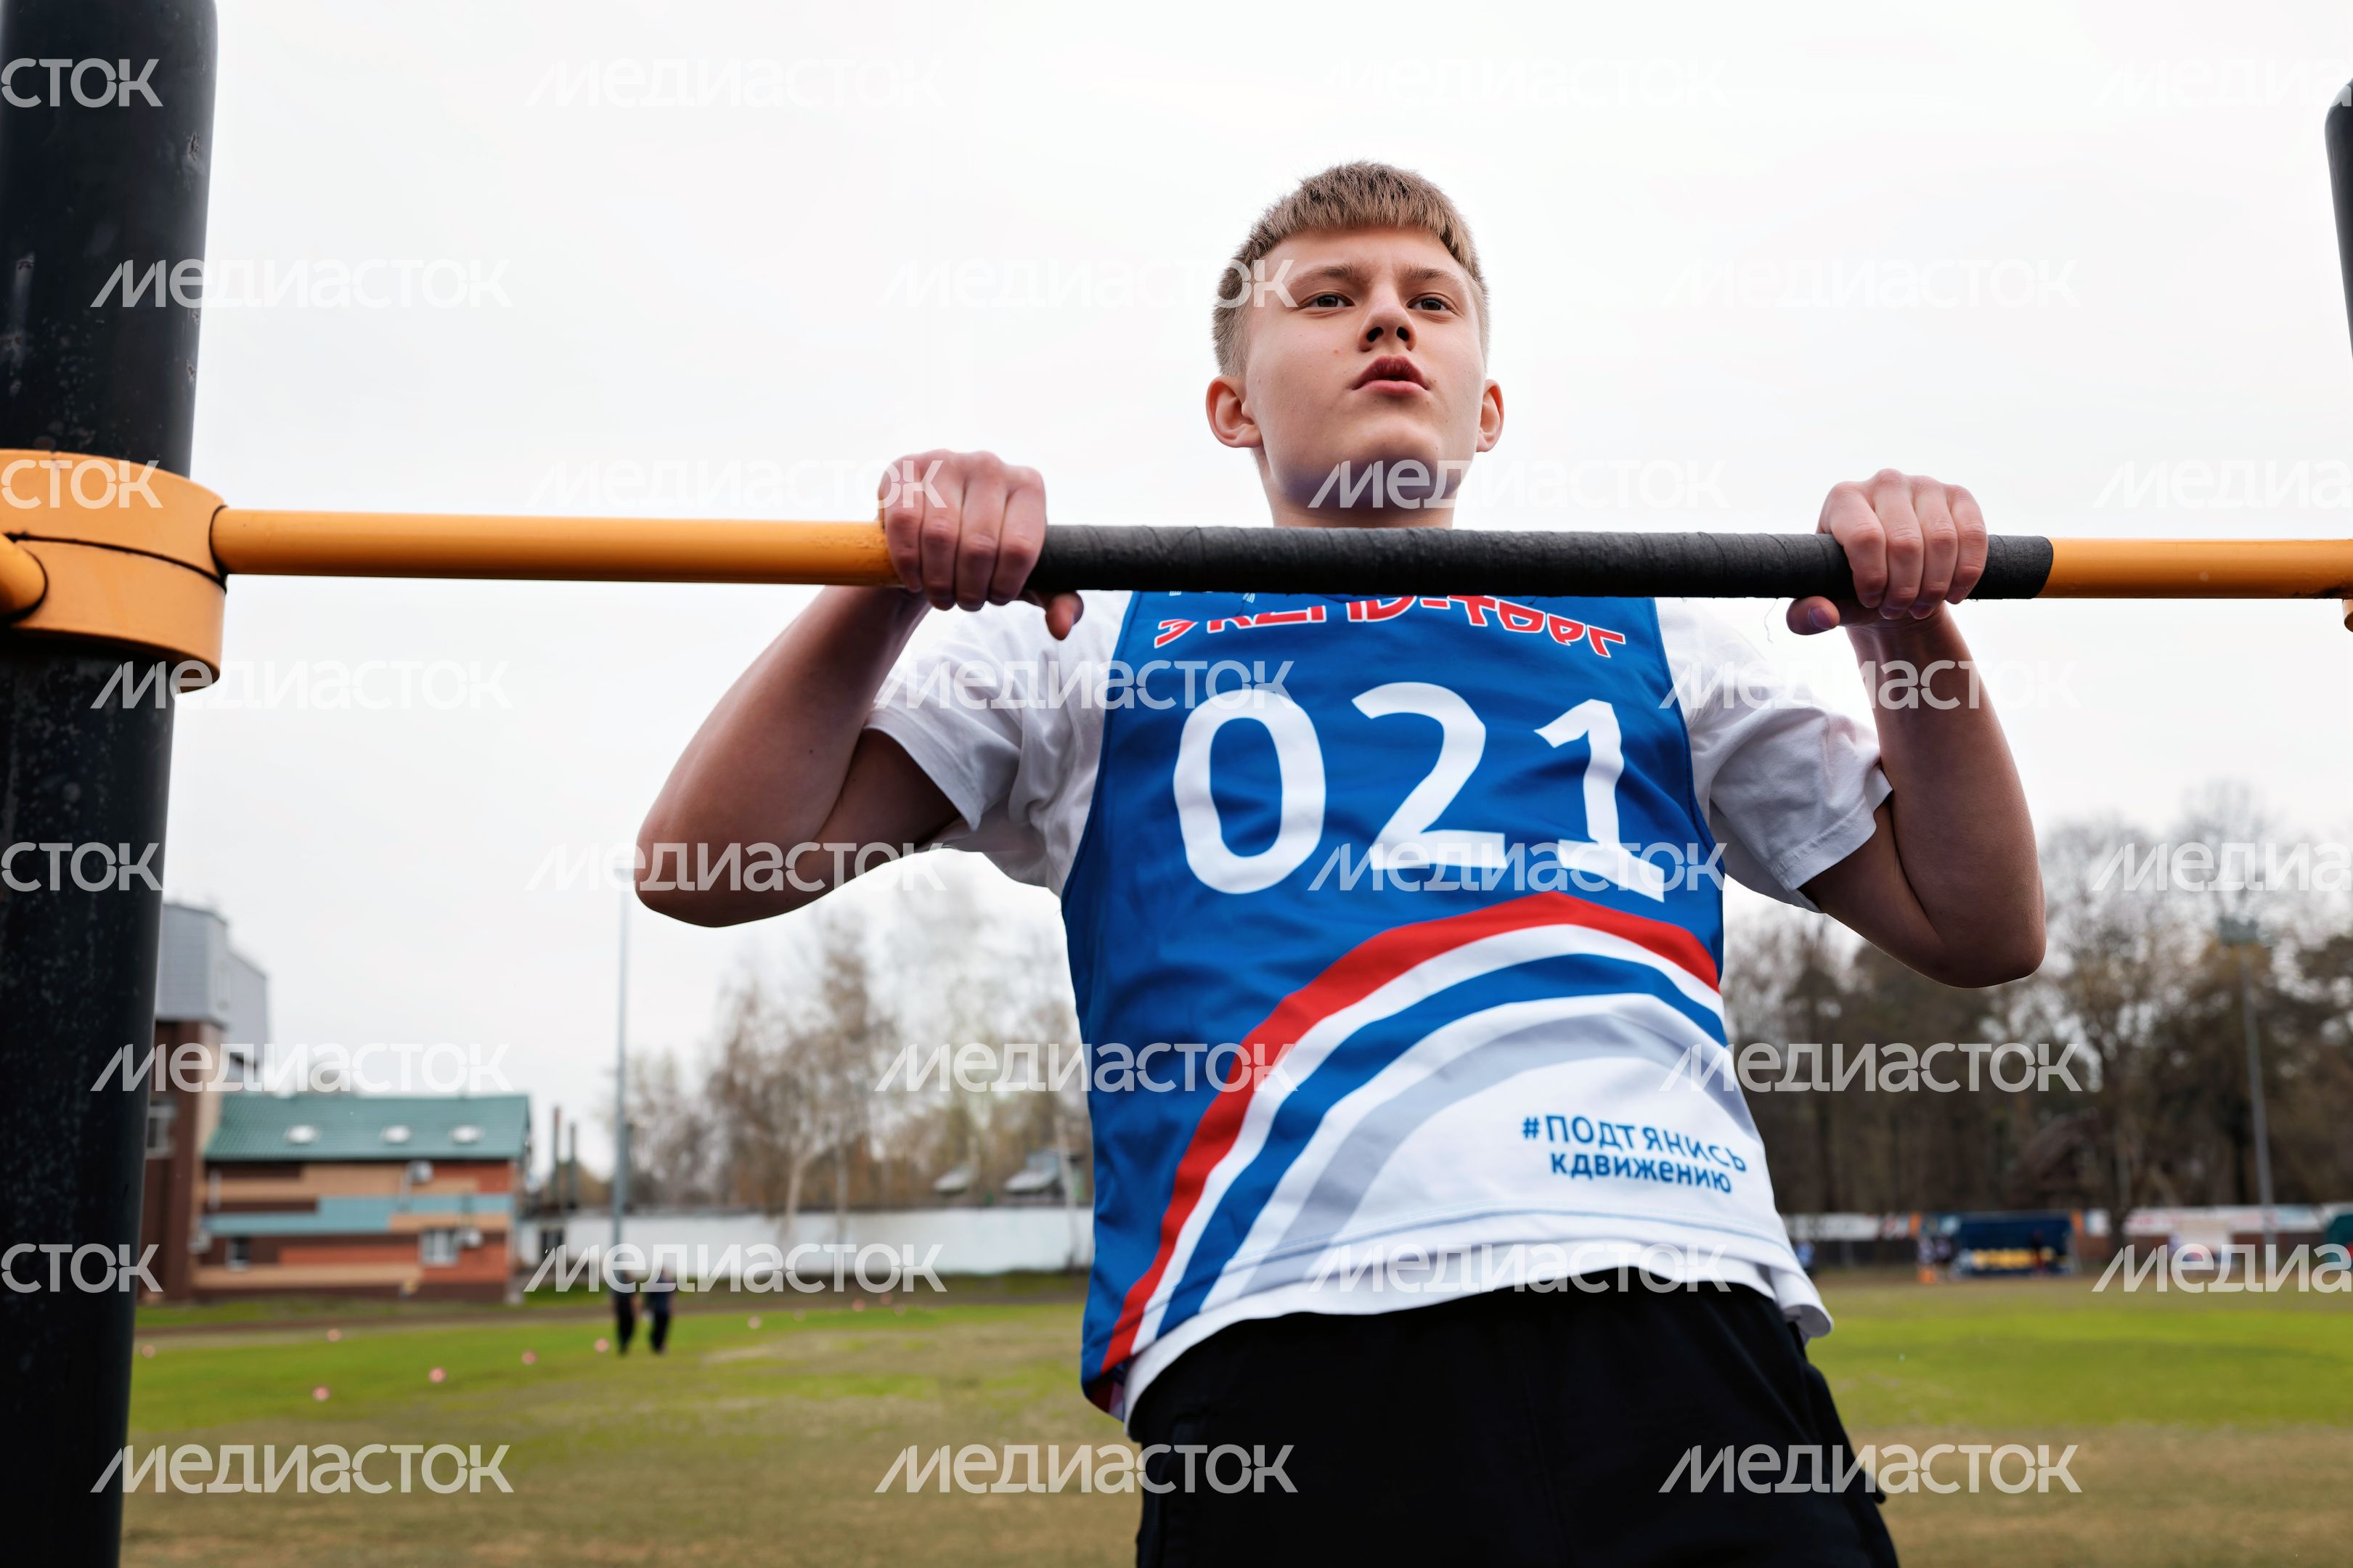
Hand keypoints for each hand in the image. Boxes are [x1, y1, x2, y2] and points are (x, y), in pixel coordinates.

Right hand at [877, 449, 1083, 638]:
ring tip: (941, 595)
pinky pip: (904, 521)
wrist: (935, 529)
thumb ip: (1059, 600)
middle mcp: (989, 465)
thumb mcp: (1030, 577)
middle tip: (964, 603)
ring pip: (940, 536)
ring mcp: (945, 461)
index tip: (994, 598)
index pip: (1020, 548)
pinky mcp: (905, 468)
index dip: (1004, 586)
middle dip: (969, 590)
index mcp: (1028, 486)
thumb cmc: (991, 555)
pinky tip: (914, 578)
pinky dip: (907, 561)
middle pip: (979, 546)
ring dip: (937, 581)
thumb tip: (1061, 627)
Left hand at [1788, 469, 1986, 635]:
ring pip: (1943, 540)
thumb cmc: (1849, 588)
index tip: (1870, 601)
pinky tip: (1952, 595)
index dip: (1873, 579)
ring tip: (1920, 606)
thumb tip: (1823, 615)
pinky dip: (1966, 573)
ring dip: (1935, 586)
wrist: (1890, 581)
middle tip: (1897, 611)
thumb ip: (1805, 616)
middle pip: (1906, 543)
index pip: (1865, 538)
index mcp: (1843, 497)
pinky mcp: (1959, 496)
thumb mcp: (1822, 603)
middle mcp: (1885, 481)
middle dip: (1905, 590)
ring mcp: (1925, 485)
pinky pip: (1973, 535)